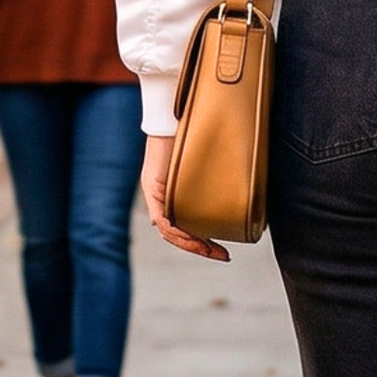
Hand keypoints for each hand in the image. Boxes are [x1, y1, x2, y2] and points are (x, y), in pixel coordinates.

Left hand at [140, 133, 229, 260]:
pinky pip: (164, 221)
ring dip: (191, 244)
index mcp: (170, 196)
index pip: (183, 227)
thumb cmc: (185, 136)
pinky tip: (193, 238)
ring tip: (213, 251)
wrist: (169, 121)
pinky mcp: (154, 192)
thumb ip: (200, 180)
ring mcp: (156, 197)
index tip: (221, 250)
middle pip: (177, 234)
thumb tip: (219, 192)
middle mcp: (161, 199)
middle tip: (223, 255)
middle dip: (200, 248)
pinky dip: (178, 232)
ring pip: (170, 232)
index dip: (201, 242)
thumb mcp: (195, 165)